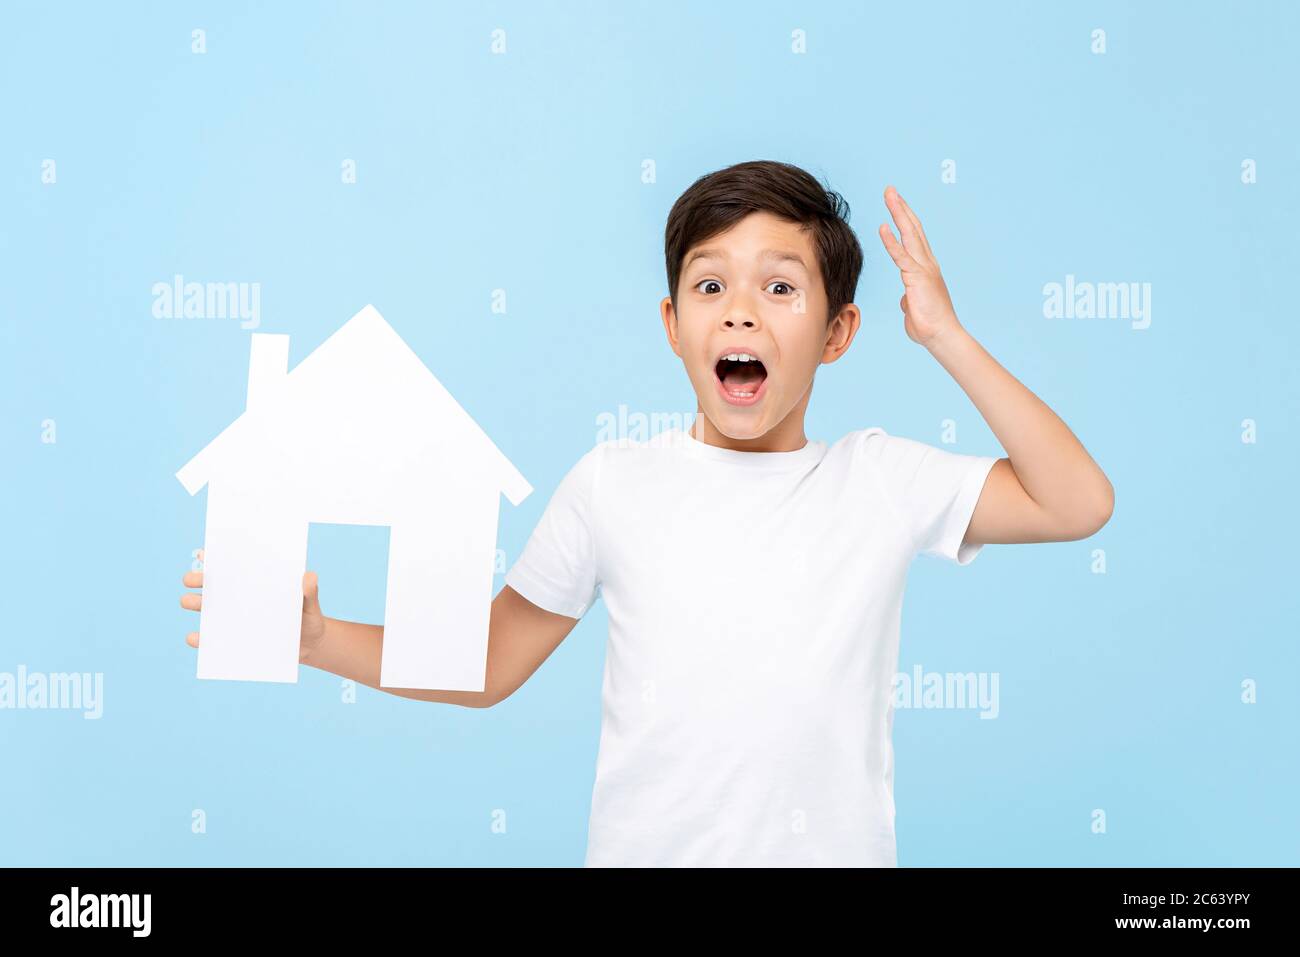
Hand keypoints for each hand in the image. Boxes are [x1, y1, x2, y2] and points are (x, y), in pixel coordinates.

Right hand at [180, 549, 327, 663]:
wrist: (309, 647)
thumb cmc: (308, 618)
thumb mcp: (310, 604)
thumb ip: (309, 592)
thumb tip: (309, 576)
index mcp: (254, 581)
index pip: (230, 564)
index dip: (214, 556)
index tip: (203, 552)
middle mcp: (237, 596)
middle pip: (209, 583)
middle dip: (197, 577)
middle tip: (193, 579)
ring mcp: (231, 618)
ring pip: (202, 606)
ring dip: (192, 602)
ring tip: (190, 602)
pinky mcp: (230, 640)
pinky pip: (208, 639)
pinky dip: (199, 638)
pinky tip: (196, 637)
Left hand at [878, 185, 963, 346]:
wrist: (941, 336)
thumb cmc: (929, 326)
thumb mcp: (914, 308)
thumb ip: (908, 299)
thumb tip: (905, 300)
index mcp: (925, 268)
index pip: (913, 238)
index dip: (904, 219)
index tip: (895, 204)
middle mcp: (926, 263)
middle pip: (913, 228)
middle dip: (901, 207)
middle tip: (890, 190)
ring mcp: (923, 268)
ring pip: (909, 234)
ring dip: (898, 213)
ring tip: (889, 195)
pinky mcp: (916, 278)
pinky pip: (901, 256)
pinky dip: (891, 241)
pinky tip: (883, 227)